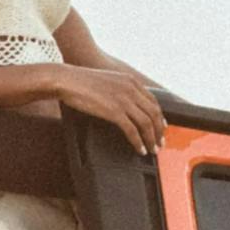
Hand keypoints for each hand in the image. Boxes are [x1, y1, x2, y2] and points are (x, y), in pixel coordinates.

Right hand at [49, 63, 167, 154]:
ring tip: (152, 149)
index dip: (160, 117)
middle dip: (159, 131)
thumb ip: (120, 89)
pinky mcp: (114, 111)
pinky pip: (132, 130)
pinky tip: (139, 149)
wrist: (68, 80)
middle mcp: (131, 89)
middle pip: (154, 113)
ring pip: (147, 123)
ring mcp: (123, 100)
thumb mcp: (108, 81)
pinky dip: (138, 142)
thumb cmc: (81, 81)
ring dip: (151, 139)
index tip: (162, 127)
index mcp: (131, 81)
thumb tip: (125, 103)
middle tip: (160, 143)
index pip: (154, 101)